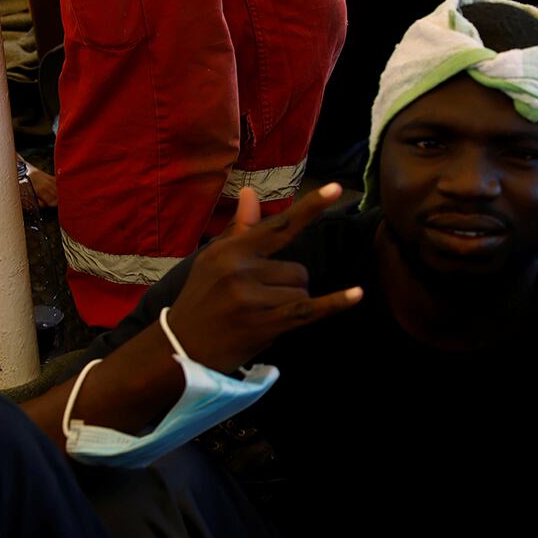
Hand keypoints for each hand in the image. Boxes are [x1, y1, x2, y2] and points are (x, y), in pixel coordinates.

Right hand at [164, 184, 365, 372]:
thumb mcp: (213, 260)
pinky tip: (357, 294)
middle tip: (259, 300)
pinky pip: (308, 310)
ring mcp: (251, 299)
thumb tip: (250, 192)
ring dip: (291, 303)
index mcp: (230, 251)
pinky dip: (335, 303)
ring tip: (262, 314)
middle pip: (298, 268)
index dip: (310, 207)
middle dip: (288, 284)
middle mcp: (240, 271)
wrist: (180, 349)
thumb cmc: (201, 299)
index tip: (336, 188)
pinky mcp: (262, 324)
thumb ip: (240, 229)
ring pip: (302, 290)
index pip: (278, 226)